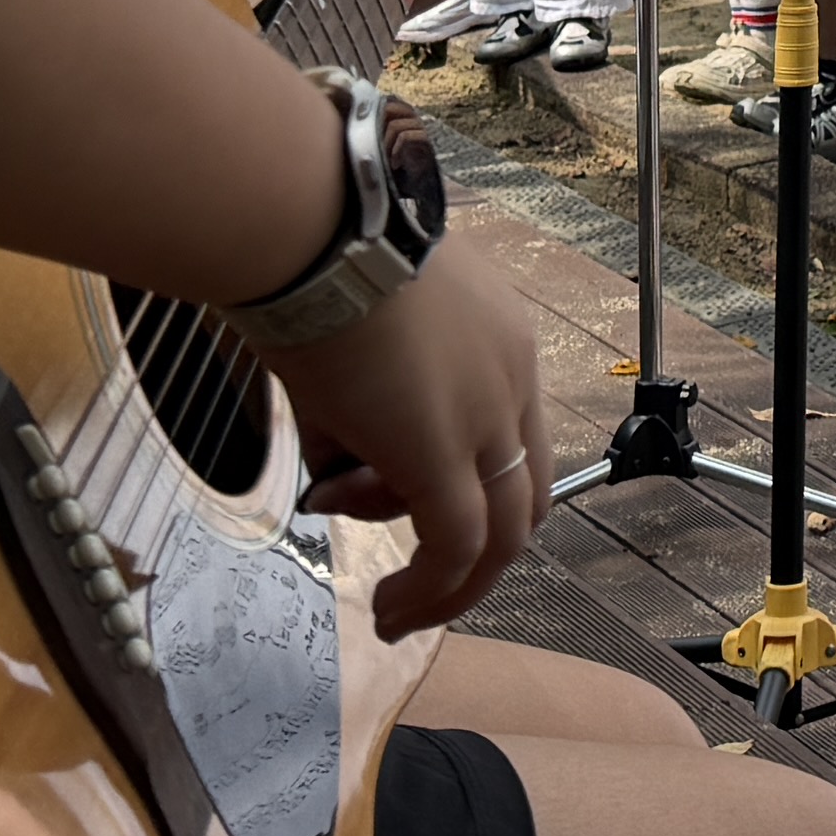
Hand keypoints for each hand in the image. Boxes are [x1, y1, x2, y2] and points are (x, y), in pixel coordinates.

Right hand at [275, 246, 554, 633]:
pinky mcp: (442, 453)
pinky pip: (457, 550)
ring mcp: (485, 416)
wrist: (309, 221)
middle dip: (473, 547)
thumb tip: (335, 473)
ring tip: (391, 608)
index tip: (381, 493)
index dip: (461, 482)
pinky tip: (388, 614)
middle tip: (417, 579)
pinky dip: (432, 595)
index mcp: (498, 339)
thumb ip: (356, 407)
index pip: (506, 434)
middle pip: (525, 492)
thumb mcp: (355, 329)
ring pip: (506, 533)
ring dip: (453, 585)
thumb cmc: (314, 251)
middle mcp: (512, 378)